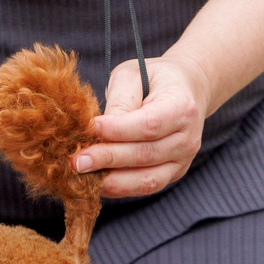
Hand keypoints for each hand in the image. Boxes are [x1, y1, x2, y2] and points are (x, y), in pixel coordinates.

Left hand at [74, 58, 207, 199]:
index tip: (90, 128)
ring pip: (147, 179)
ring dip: (112, 181)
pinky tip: (97, 182)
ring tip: (83, 176)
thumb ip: (119, 101)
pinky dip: (120, 188)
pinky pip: (146, 186)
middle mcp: (187, 138)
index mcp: (181, 107)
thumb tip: (98, 131)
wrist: (185, 89)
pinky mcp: (173, 174)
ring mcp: (182, 160)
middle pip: (145, 155)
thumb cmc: (152, 79)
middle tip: (77, 160)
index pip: (149, 125)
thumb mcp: (133, 75)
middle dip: (107, 159)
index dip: (118, 130)